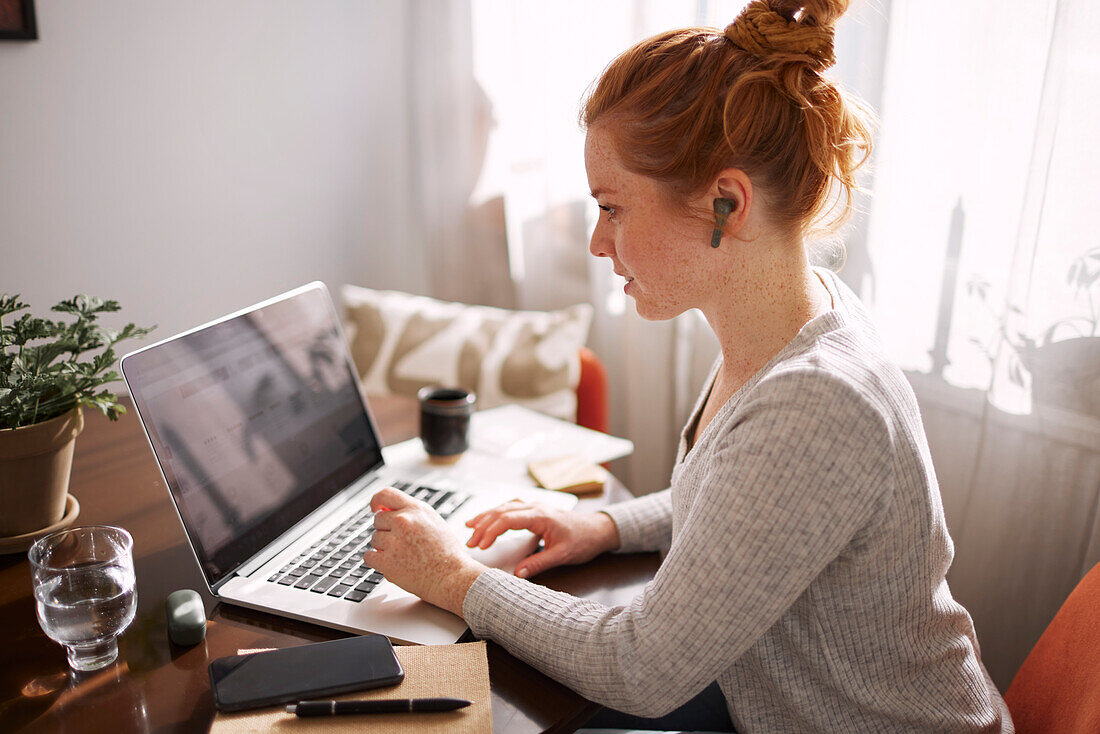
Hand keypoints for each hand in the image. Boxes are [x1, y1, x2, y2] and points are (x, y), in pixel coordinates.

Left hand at [364, 487, 486, 615]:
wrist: (452, 577)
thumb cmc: (447, 552)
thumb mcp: (434, 521)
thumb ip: (412, 513)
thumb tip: (387, 509)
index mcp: (416, 510)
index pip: (386, 494)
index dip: (377, 501)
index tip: (375, 507)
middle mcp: (404, 522)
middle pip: (378, 520)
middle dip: (386, 530)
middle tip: (402, 541)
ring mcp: (394, 542)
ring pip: (374, 539)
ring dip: (383, 547)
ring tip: (404, 554)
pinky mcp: (387, 562)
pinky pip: (369, 556)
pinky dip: (377, 561)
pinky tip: (392, 563)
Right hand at [465, 501, 620, 578]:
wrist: (597, 529)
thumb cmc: (583, 541)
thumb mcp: (562, 556)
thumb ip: (539, 563)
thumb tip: (517, 574)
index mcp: (540, 516)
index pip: (508, 519)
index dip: (491, 531)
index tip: (480, 545)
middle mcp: (535, 507)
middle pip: (502, 511)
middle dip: (483, 525)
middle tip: (469, 542)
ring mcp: (535, 507)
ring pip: (504, 507)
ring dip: (487, 517)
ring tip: (470, 528)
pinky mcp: (535, 511)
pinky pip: (511, 508)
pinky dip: (496, 514)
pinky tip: (488, 519)